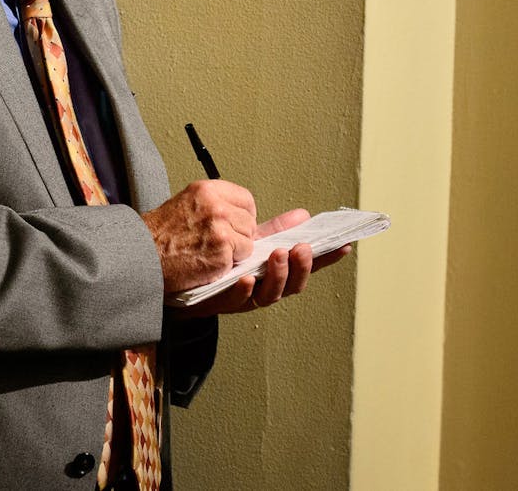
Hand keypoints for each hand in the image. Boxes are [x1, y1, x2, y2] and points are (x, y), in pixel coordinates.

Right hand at [141, 180, 258, 293]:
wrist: (141, 255)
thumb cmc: (156, 235)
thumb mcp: (184, 205)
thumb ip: (213, 205)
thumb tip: (238, 212)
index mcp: (206, 190)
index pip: (245, 199)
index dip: (242, 215)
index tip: (233, 224)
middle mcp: (215, 206)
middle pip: (250, 221)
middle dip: (238, 234)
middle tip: (214, 241)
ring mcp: (220, 228)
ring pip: (248, 241)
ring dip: (234, 250)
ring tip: (208, 250)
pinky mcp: (222, 251)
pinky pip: (241, 258)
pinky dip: (227, 263)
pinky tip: (207, 260)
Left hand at [179, 208, 353, 316]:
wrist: (173, 275)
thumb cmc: (215, 258)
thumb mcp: (249, 241)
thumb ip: (275, 231)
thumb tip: (303, 215)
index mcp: (272, 274)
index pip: (305, 267)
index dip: (325, 259)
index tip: (344, 245)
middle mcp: (261, 290)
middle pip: (291, 286)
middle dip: (300, 268)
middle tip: (301, 248)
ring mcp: (241, 298)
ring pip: (267, 295)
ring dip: (277, 276)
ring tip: (278, 256)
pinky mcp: (216, 302)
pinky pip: (232, 300)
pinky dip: (242, 290)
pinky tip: (246, 278)